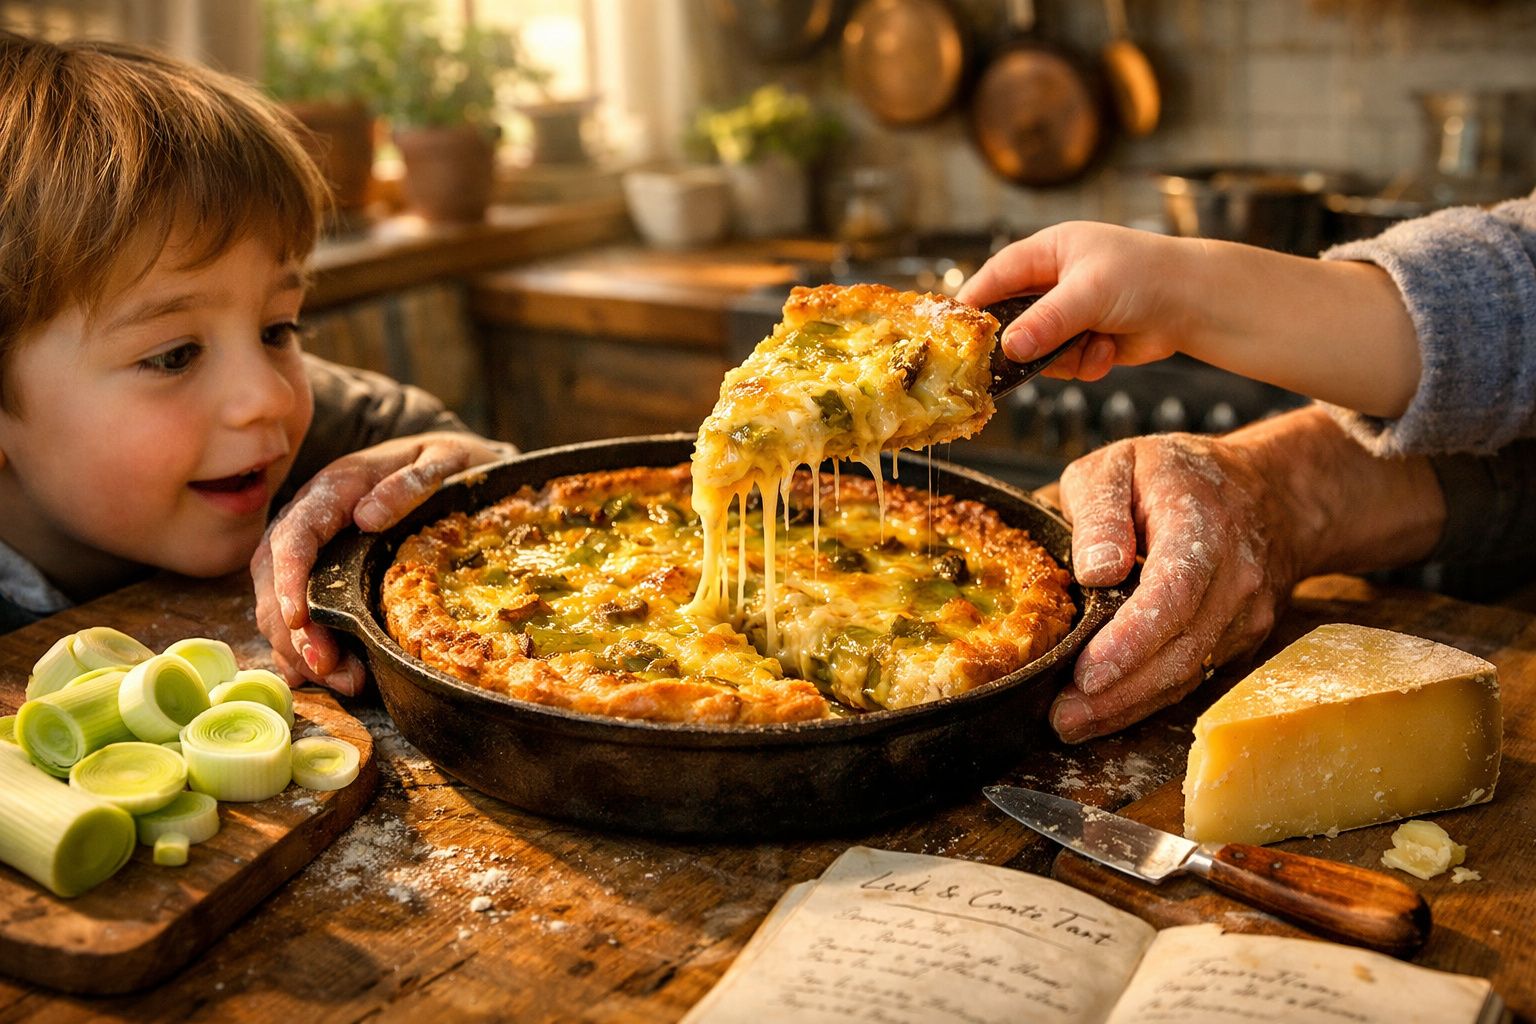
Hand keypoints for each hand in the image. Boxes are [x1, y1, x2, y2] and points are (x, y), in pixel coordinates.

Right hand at [252, 432, 513, 694]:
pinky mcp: (323, 572)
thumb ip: (409, 483)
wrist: (451, 462)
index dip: (290, 580)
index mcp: (334, 490)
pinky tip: (317, 676)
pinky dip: (303, 647)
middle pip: (275, 579)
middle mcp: (310, 520)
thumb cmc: (447, 461)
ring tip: (342, 681)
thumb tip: (365, 517)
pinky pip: (298, 613)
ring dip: (300, 647)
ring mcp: (313, 548)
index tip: (300, 620)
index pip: (294, 536)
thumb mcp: (440, 461)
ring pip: (281, 603)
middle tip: (326, 669)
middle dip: (293, 630)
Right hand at [957, 221, 1194, 381]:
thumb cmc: (1147, 277)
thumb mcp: (1089, 293)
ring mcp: (1072, 312)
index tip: (958, 332)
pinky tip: (1107, 354)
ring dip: (1061, 358)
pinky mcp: (1088, 339)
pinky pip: (1065, 362)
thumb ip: (1046, 321)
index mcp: (1050, 251)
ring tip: (1091, 348)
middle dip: (1023, 341)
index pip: (997, 274)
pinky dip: (1084, 364)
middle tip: (1018, 360)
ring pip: (1038, 348)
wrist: (1198, 303)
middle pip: (1014, 318)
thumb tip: (1010, 348)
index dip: (976, 302)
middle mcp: (1056, 281)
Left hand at [1051, 430, 1301, 741]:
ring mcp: (1246, 614)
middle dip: (1119, 692)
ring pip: (1189, 674)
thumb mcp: (1120, 465)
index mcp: (1201, 526)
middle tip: (1062, 718)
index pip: (1174, 593)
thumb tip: (1095, 571)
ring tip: (1073, 723)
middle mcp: (1235, 577)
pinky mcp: (1242, 640)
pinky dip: (1149, 698)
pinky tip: (1106, 710)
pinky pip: (1195, 677)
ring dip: (1130, 706)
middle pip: (1181, 649)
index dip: (1131, 640)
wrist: (1269, 493)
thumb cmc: (1180, 478)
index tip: (1087, 673)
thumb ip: (1099, 511)